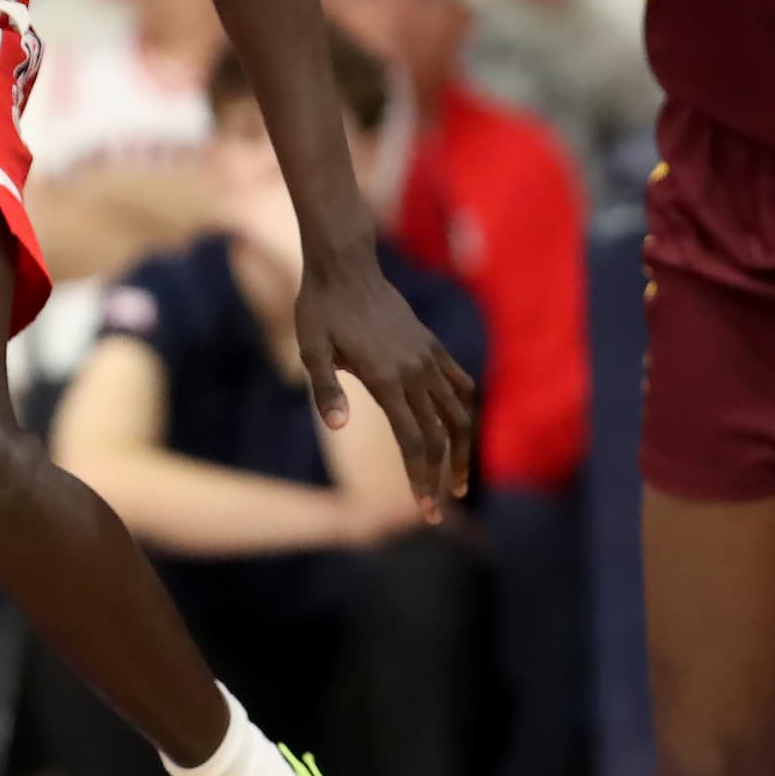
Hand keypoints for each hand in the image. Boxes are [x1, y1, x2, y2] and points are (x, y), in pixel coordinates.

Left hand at [291, 247, 477, 518]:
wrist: (344, 265)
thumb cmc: (320, 309)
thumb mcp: (311, 350)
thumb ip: (324, 389)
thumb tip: (334, 426)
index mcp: (387, 380)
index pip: (413, 442)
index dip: (420, 479)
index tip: (424, 510)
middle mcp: (415, 372)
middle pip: (440, 436)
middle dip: (441, 476)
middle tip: (438, 509)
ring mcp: (427, 358)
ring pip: (457, 414)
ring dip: (461, 450)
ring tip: (457, 479)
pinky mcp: (431, 345)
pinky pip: (457, 381)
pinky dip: (463, 405)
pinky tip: (460, 424)